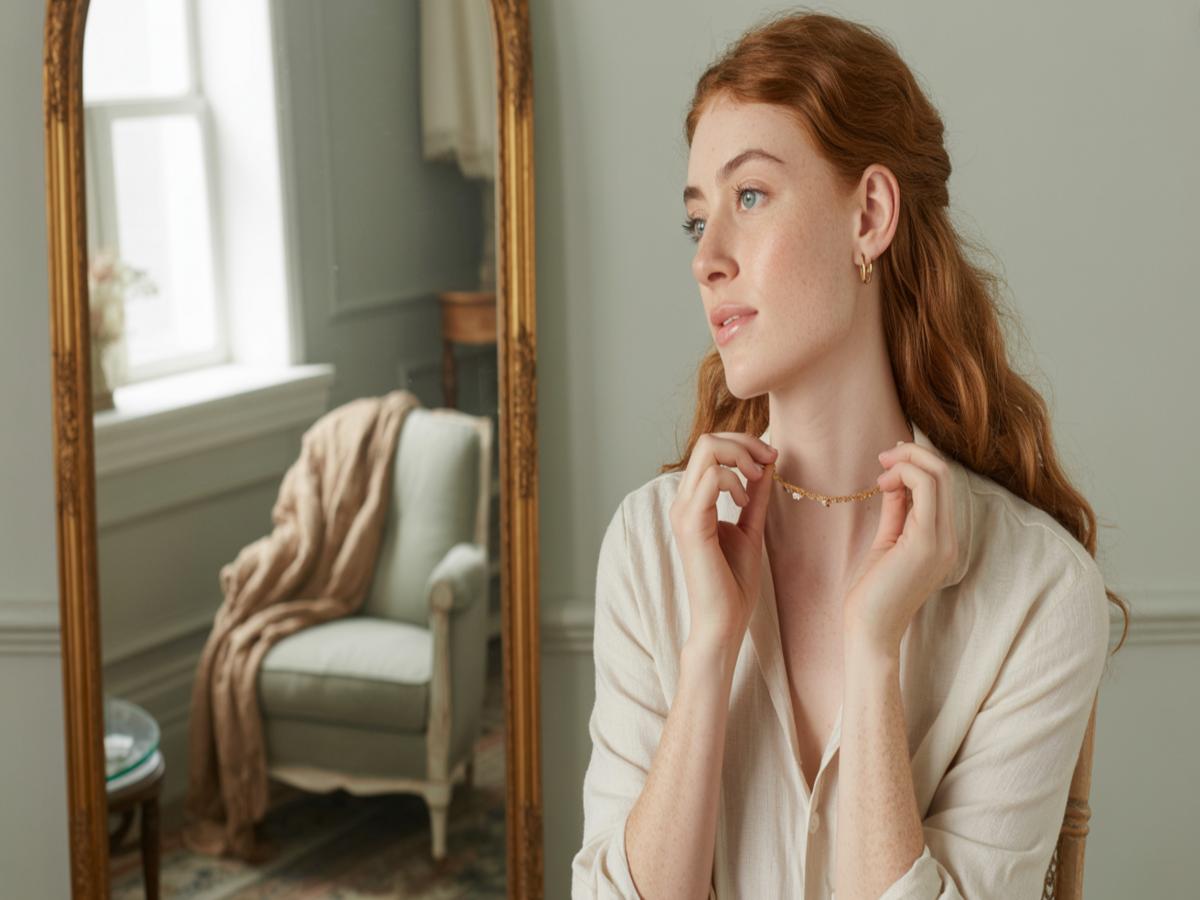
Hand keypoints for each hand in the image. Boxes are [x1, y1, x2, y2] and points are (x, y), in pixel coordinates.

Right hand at [669, 432, 777, 653]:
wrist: (723, 621)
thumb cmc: (734, 583)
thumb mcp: (751, 528)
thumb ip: (755, 496)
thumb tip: (767, 463)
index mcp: (693, 501)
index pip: (709, 448)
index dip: (743, 444)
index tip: (771, 459)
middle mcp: (683, 501)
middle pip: (707, 441)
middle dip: (745, 443)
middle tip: (768, 463)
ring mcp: (683, 511)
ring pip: (707, 450)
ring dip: (742, 457)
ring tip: (757, 481)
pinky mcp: (691, 524)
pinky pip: (711, 478)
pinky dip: (734, 479)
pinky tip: (743, 500)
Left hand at [843, 439, 960, 655]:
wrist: (869, 630)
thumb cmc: (873, 592)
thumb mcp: (887, 540)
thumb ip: (897, 510)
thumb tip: (895, 479)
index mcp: (942, 539)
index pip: (942, 485)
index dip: (917, 462)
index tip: (886, 463)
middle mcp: (949, 538)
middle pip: (945, 474)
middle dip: (913, 453)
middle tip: (883, 456)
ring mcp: (942, 541)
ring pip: (939, 475)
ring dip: (908, 460)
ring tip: (881, 469)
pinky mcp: (926, 542)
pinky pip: (926, 489)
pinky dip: (905, 474)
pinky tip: (882, 483)